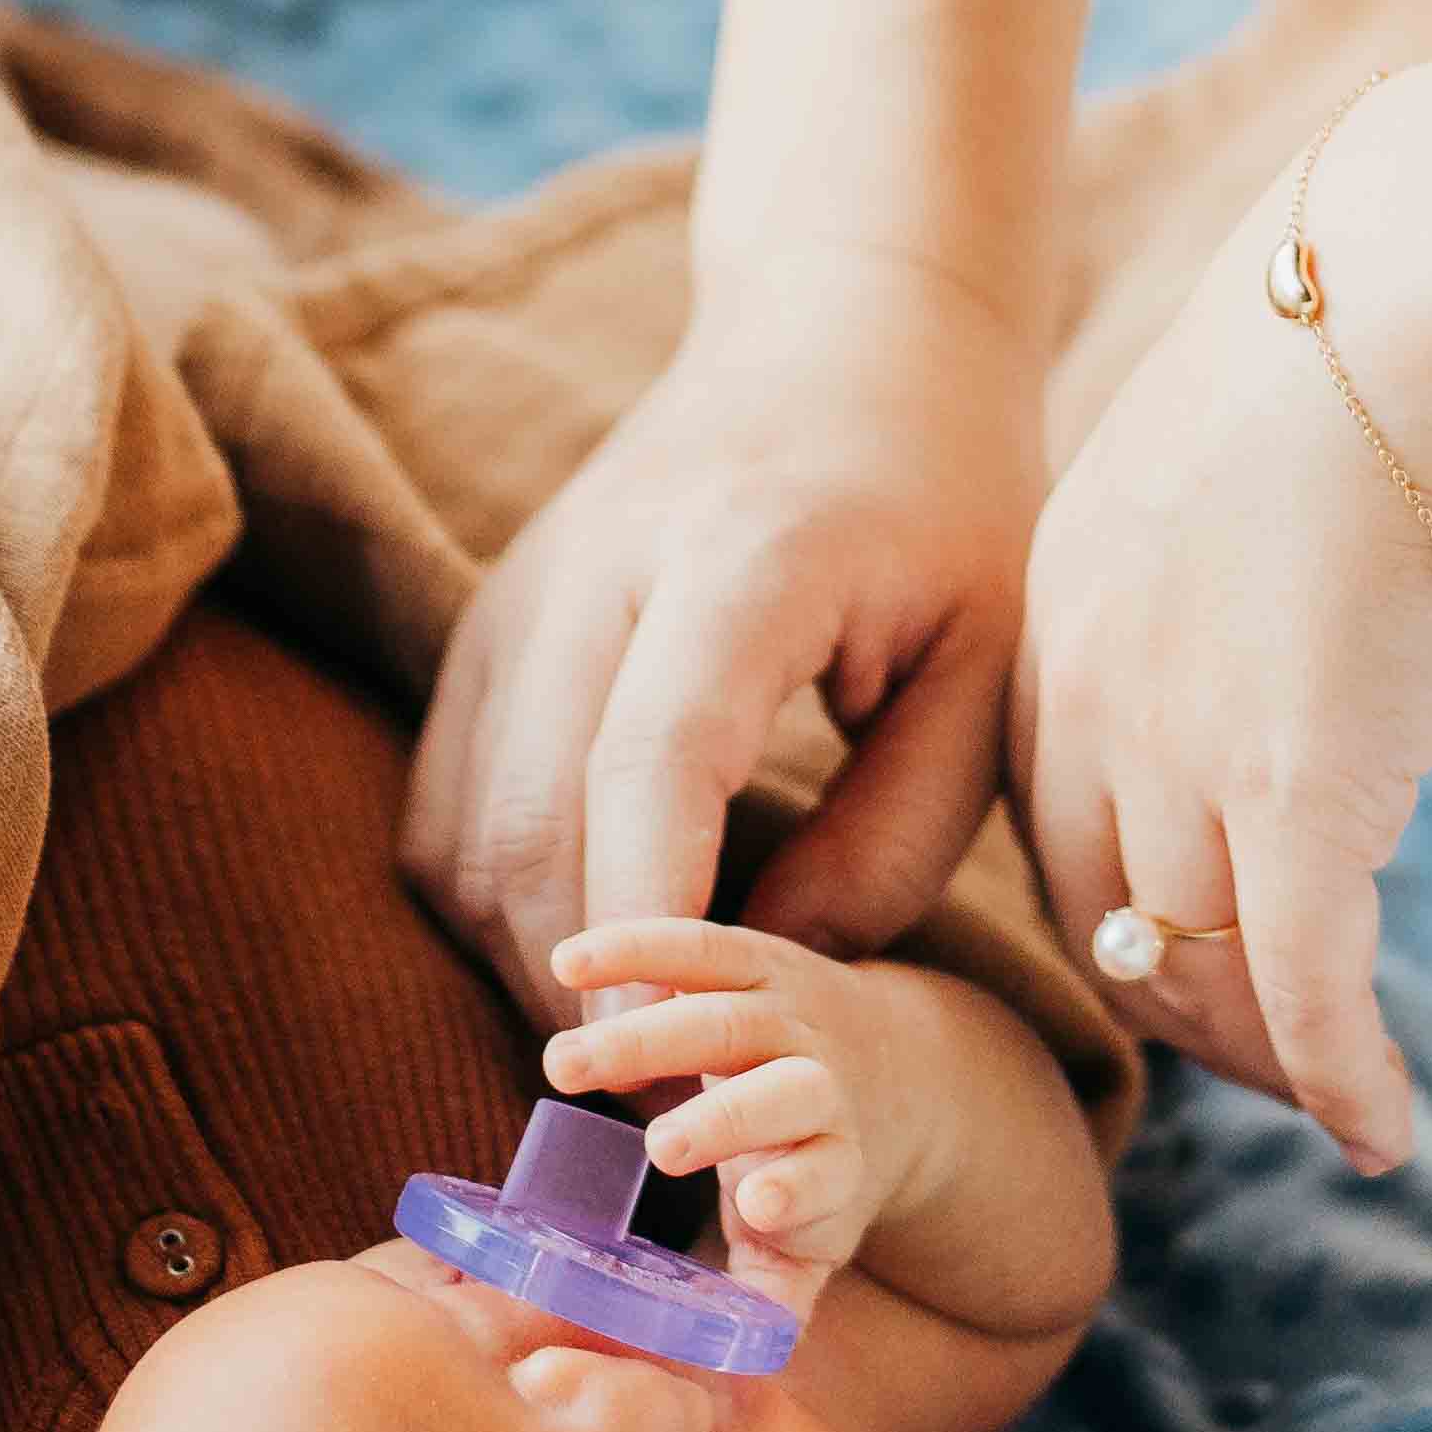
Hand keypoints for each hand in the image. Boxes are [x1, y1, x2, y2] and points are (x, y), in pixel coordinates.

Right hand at [408, 254, 1041, 997]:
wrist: (840, 336)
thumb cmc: (944, 507)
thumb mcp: (985, 669)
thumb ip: (895, 839)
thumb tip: (767, 976)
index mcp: (741, 561)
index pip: (647, 766)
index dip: (648, 928)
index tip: (675, 1057)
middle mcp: (596, 571)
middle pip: (529, 822)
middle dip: (586, 986)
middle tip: (677, 1095)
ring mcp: (516, 597)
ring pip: (461, 833)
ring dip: (533, 957)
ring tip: (647, 1021)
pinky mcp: (483, 629)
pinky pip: (446, 808)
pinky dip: (501, 901)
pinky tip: (604, 931)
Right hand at [542, 917, 931, 1319]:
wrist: (891, 1069)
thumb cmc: (820, 1171)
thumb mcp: (812, 1239)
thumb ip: (772, 1291)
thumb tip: (726, 1363)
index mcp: (835, 1159)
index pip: (823, 1173)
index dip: (795, 1188)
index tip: (760, 1207)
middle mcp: (820, 1081)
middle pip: (776, 1091)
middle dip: (723, 1118)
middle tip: (658, 1148)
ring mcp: (790, 1014)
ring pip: (727, 1015)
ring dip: (647, 1037)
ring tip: (563, 1063)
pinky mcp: (759, 959)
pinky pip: (699, 946)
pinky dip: (637, 949)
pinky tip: (569, 961)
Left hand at [1012, 117, 1431, 1174]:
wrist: (1420, 293)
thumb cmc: (1371, 333)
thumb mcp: (1245, 451)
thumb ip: (1236, 555)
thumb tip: (1312, 593)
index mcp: (1063, 605)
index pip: (1061, 811)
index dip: (1124, 897)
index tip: (1187, 945)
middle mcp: (1094, 695)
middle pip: (1110, 911)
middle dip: (1182, 998)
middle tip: (1265, 1052)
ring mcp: (1185, 752)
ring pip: (1204, 964)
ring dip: (1270, 1050)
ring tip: (1332, 1095)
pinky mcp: (1296, 793)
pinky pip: (1305, 984)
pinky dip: (1340, 1073)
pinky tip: (1382, 1131)